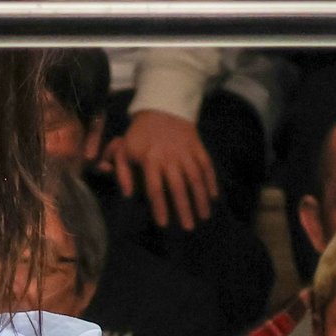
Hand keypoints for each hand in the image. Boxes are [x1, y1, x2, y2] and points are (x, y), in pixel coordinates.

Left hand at [104, 108, 218, 230]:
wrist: (161, 108)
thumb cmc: (139, 135)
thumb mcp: (124, 149)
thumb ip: (122, 172)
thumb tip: (127, 194)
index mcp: (150, 159)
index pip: (155, 188)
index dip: (159, 207)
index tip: (163, 224)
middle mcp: (170, 157)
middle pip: (178, 186)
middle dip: (184, 208)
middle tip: (188, 227)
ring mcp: (186, 152)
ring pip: (196, 178)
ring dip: (201, 198)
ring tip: (204, 217)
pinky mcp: (198, 147)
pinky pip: (207, 166)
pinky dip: (211, 181)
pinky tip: (213, 197)